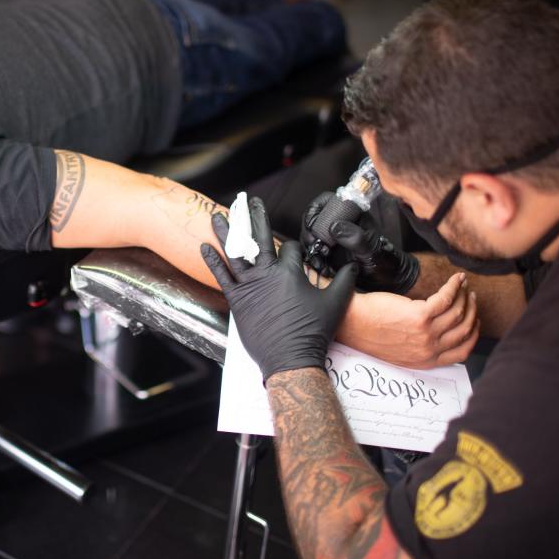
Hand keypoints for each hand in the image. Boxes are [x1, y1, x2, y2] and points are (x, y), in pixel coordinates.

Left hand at [201, 197, 357, 379]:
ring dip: (226, 232)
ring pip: (235, 252)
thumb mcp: (336, 303)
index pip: (288, 247)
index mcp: (290, 272)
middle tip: (249, 201)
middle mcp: (267, 274)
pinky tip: (204, 246)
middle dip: (254, 217)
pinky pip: (221, 276)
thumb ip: (345, 281)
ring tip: (217, 215)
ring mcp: (249, 286)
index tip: (291, 250)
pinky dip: (212, 261)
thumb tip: (354, 265)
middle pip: (259, 238)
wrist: (290, 357)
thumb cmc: (313, 331)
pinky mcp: (236, 299)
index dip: (290, 247)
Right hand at [301, 192, 419, 294]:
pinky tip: (320, 266)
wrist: (386, 279)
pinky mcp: (326, 251)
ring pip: (309, 235)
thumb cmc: (383, 261)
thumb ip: (356, 238)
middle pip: (312, 219)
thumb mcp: (371, 250)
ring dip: (309, 248)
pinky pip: (310, 250)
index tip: (313, 229)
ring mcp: (330, 236)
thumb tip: (335, 227)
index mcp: (352, 214)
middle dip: (309, 233)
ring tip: (319, 261)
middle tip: (314, 247)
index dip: (315, 212)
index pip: (326, 202)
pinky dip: (311, 258)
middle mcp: (339, 222)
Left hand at [337, 272, 480, 368]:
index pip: (462, 351)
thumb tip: (438, 336)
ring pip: (457, 312)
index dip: (472, 334)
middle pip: (463, 329)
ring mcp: (425, 332)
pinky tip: (456, 279)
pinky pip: (446, 298)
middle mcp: (428, 349)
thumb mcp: (400, 351)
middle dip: (471, 311)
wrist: (352, 323)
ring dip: (464, 296)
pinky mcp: (419, 315)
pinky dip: (454, 286)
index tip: (473, 320)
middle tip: (470, 297)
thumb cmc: (371, 332)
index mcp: (426, 360)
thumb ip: (420, 348)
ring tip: (462, 286)